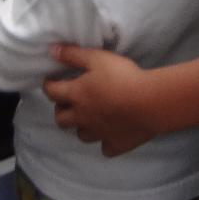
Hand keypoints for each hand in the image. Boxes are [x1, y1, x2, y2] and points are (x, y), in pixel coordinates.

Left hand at [42, 44, 156, 156]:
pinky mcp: (115, 145)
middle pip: (61, 119)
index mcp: (76, 95)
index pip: (52, 92)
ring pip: (81, 135)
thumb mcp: (97, 58)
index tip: (51, 81)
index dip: (49, 85)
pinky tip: (110, 135)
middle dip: (61, 110)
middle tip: (68, 101)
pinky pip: (105, 149)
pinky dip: (105, 142)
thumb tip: (52, 51)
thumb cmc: (122, 77)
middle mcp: (83, 117)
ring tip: (88, 118)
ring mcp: (99, 134)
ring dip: (81, 126)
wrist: (150, 103)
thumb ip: (73, 55)